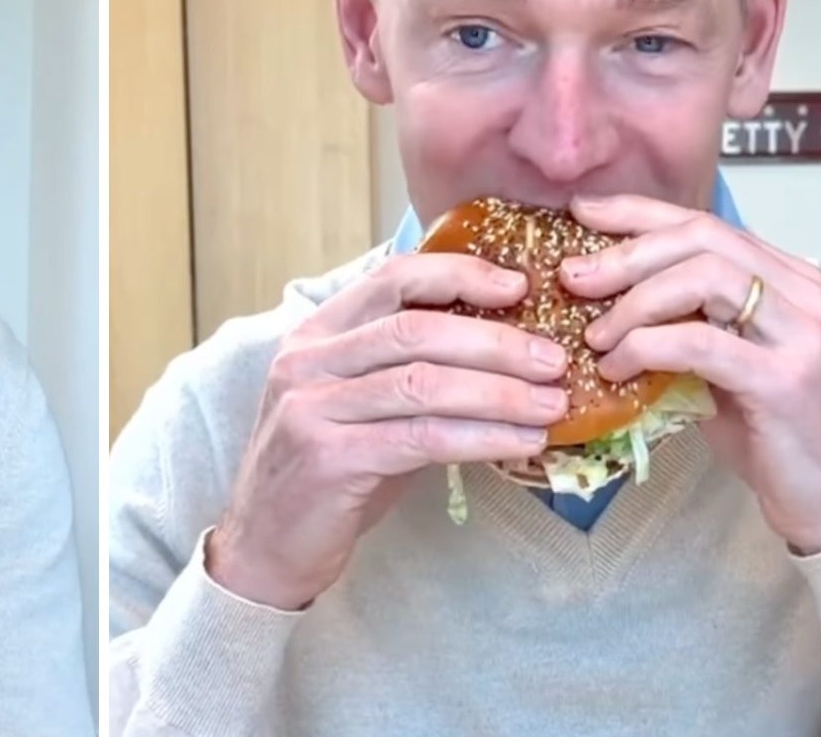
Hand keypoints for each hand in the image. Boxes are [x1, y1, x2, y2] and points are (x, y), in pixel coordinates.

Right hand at [208, 252, 569, 610]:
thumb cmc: (328, 472)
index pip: (392, 279)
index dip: (460, 274)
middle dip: (496, 341)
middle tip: (554, 358)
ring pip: (423, 383)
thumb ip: (411, 373)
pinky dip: (481, 436)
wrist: (266, 546)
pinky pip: (422, 437)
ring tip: (552, 403)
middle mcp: (307, 361)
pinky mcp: (330, 458)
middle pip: (416, 330)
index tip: (518, 286)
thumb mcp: (361, 407)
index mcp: (316, 334)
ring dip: (500, 392)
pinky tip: (521, 442)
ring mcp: (312, 408)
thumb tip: (509, 354)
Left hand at [562, 194, 820, 553]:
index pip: (704, 222)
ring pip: (702, 277)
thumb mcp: (723, 362)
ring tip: (596, 336)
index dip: (637, 212)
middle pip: (700, 238)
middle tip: (573, 278)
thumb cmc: (773, 431)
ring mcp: (798, 332)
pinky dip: (646, 347)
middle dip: (625, 252)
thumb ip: (685, 321)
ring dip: (634, 302)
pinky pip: (699, 341)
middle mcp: (800, 292)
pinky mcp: (783, 378)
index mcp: (786, 278)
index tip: (581, 213)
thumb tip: (602, 298)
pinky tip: (617, 369)